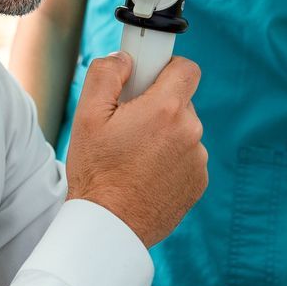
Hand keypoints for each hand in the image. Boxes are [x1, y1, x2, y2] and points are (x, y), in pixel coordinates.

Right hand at [64, 53, 207, 246]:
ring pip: (184, 131)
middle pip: (181, 102)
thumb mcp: (87, 115)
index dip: (167, 68)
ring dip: (165, 135)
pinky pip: (187, 158)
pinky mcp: (199, 182)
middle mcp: (190, 132)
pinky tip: (145, 175)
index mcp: (166, 110)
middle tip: (129, 125)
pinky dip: (171, 161)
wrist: (110, 226)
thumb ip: (107, 74)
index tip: (149, 79)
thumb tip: (125, 59)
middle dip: (158, 106)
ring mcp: (198, 160)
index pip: (187, 68)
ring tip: (134, 156)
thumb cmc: (97, 172)